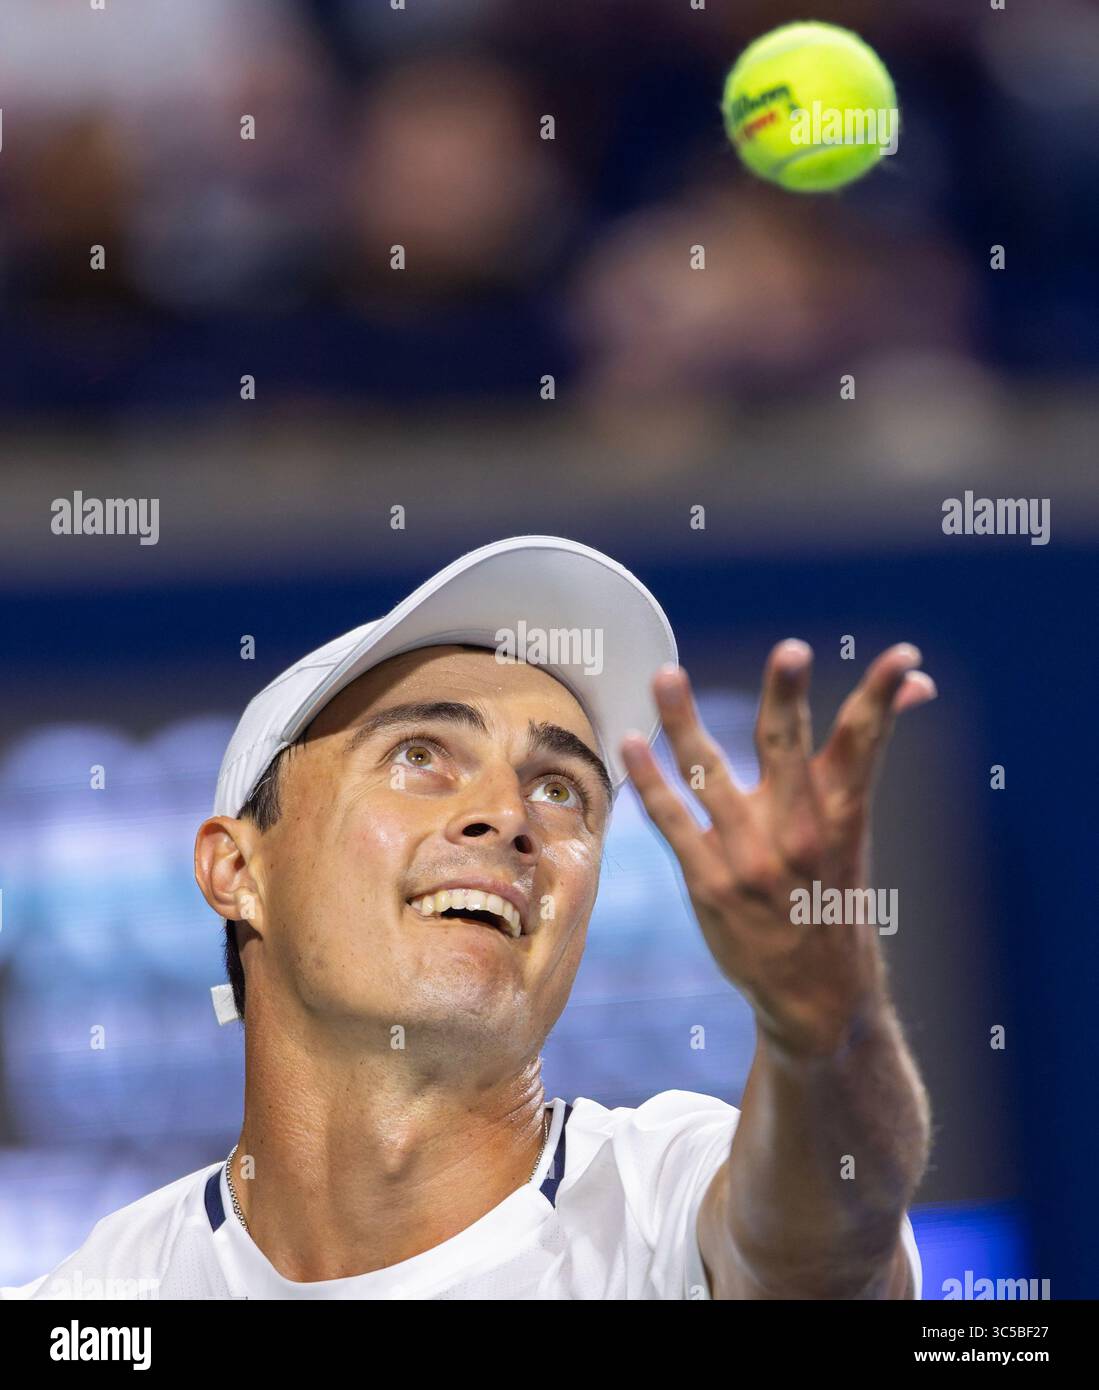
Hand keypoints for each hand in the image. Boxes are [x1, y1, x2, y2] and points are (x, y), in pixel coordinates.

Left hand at [621, 641, 936, 1059]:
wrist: (816, 995)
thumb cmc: (833, 888)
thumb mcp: (856, 823)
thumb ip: (866, 747)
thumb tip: (917, 682)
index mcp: (842, 812)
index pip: (867, 742)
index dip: (884, 696)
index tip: (903, 655)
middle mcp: (800, 832)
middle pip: (789, 749)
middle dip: (790, 698)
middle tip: (792, 650)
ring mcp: (752, 859)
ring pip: (712, 775)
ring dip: (685, 723)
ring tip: (666, 675)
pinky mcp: (710, 884)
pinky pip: (673, 822)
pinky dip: (651, 781)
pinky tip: (633, 742)